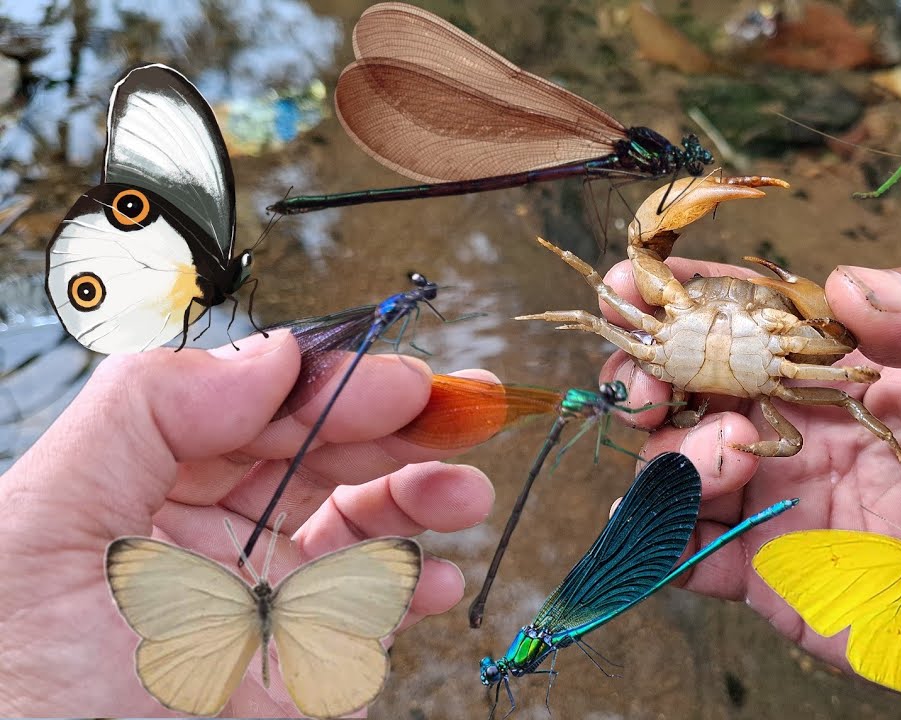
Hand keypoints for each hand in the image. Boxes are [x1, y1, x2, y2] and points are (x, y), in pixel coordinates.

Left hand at [0, 332, 493, 715]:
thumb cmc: (26, 694)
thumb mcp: (46, 527)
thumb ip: (144, 413)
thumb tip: (268, 356)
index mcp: (138, 491)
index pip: (247, 409)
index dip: (326, 387)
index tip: (390, 382)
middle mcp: (208, 538)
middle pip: (319, 451)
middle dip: (397, 426)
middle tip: (460, 410)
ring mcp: (267, 602)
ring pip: (363, 520)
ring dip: (423, 493)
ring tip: (466, 491)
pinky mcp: (311, 666)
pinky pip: (381, 609)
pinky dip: (422, 584)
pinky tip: (438, 576)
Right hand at [595, 257, 900, 713]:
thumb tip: (848, 285)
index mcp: (843, 361)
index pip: (745, 309)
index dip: (682, 291)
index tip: (635, 282)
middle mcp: (796, 421)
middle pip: (687, 382)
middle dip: (647, 367)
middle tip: (647, 377)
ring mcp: (778, 496)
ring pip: (674, 462)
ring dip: (670, 452)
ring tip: (729, 459)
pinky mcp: (769, 574)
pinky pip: (685, 552)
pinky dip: (655, 538)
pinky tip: (665, 525)